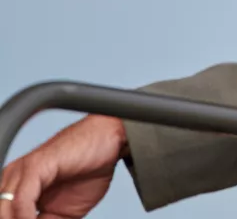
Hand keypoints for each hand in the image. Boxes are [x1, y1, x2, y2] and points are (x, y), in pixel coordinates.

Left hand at [0, 114, 126, 218]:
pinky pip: (20, 200)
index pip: (6, 216)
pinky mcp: (34, 166)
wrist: (111, 140)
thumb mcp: (65, 213)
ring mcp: (21, 171)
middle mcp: (13, 179)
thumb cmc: (91, 168)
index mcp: (17, 189)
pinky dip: (25, 217)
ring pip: (4, 210)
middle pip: (2, 214)